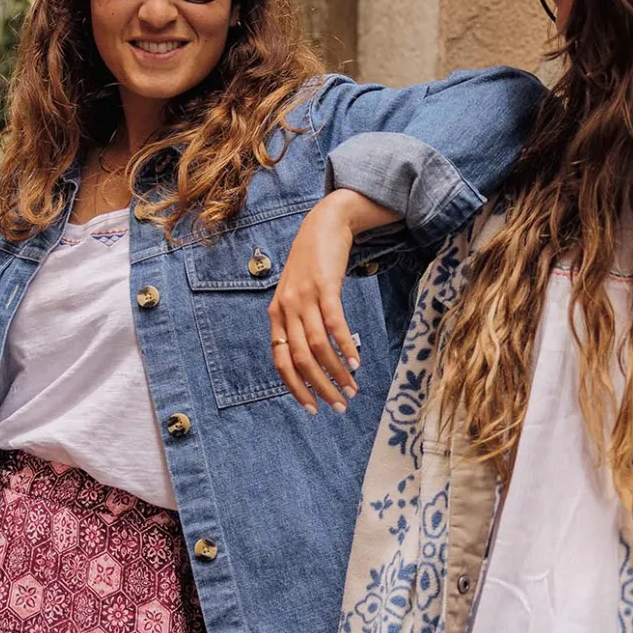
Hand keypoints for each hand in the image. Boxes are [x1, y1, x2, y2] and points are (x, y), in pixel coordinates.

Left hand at [269, 190, 397, 412]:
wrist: (324, 223)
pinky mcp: (324, 286)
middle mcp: (285, 308)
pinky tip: (356, 362)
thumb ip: (298, 323)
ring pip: (316, 346)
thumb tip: (310, 359)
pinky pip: (333, 323)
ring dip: (335, 372)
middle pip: (299, 359)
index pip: (280, 362)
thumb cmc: (313, 264)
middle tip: (339, 406)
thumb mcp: (297, 294)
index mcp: (276, 315)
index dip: (295, 388)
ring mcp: (303, 296)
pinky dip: (344, 346)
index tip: (313, 409)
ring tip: (352, 389)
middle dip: (319, 387)